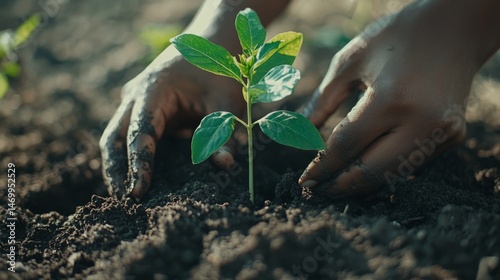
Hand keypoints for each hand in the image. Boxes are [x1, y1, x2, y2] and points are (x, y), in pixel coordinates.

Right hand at [100, 46, 243, 198]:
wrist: (212, 43)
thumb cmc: (220, 72)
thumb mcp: (225, 103)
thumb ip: (221, 134)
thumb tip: (224, 165)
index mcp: (154, 90)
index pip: (138, 133)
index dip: (138, 163)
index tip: (138, 191)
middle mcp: (136, 95)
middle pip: (113, 136)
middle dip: (115, 169)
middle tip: (124, 200)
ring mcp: (135, 99)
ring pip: (114, 135)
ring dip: (116, 163)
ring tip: (124, 194)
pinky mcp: (141, 106)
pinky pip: (126, 133)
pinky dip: (127, 154)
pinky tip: (134, 176)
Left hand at [299, 0, 499, 194]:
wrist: (456, 29)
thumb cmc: (396, 37)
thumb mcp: (351, 60)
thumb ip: (323, 99)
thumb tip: (300, 132)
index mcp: (391, 98)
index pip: (347, 145)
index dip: (322, 167)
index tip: (304, 181)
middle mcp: (421, 121)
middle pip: (372, 171)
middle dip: (340, 186)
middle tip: (316, 192)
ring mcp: (441, 132)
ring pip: (393, 174)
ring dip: (362, 184)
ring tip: (335, 184)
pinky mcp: (453, 136)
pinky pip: (410, 163)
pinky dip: (384, 169)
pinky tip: (364, 168)